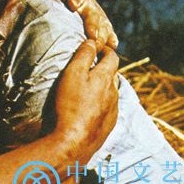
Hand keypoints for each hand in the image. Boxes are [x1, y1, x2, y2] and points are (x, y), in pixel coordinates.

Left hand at [32, 0, 117, 50]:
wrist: (68, 4)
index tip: (74, 5)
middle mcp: (89, 6)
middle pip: (93, 14)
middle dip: (93, 25)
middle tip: (92, 35)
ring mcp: (98, 18)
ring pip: (104, 26)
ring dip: (102, 37)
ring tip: (98, 48)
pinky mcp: (104, 30)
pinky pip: (111, 36)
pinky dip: (110, 43)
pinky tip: (108, 51)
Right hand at [54, 40, 118, 163]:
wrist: (74, 142)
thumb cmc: (70, 105)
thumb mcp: (72, 74)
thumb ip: (84, 55)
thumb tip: (92, 41)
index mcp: (106, 78)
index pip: (112, 57)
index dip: (105, 49)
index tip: (96, 47)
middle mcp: (114, 93)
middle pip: (112, 75)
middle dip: (102, 68)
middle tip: (87, 67)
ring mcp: (113, 110)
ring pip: (110, 92)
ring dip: (100, 87)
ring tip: (84, 89)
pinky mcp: (108, 125)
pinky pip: (107, 108)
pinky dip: (99, 104)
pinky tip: (86, 108)